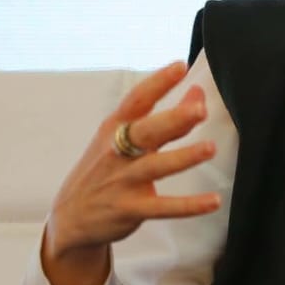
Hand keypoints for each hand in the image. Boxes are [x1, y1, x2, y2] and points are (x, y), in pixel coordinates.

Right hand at [41, 61, 220, 284]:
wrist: (70, 218)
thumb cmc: (104, 169)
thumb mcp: (123, 139)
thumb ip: (165, 118)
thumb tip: (198, 93)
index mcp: (115, 128)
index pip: (137, 100)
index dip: (159, 82)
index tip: (181, 66)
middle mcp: (117, 152)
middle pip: (147, 131)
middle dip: (173, 119)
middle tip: (200, 109)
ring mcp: (123, 181)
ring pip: (156, 166)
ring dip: (184, 157)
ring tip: (210, 148)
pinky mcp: (130, 209)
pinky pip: (163, 207)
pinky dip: (189, 205)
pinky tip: (214, 201)